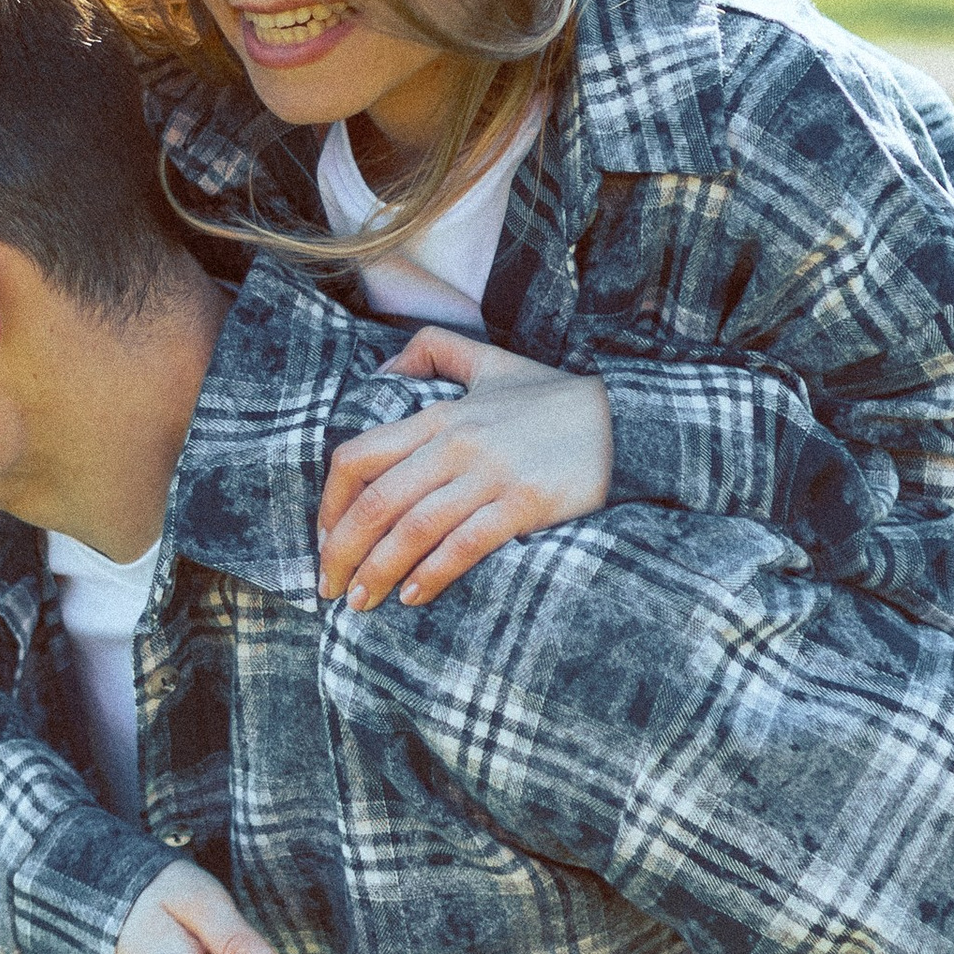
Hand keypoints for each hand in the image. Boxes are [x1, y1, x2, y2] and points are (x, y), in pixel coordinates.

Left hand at [317, 328, 613, 608]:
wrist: (629, 422)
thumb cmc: (557, 401)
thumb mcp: (493, 362)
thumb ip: (435, 351)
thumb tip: (383, 368)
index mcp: (441, 414)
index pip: (359, 456)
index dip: (330, 504)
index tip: (324, 539)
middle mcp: (457, 442)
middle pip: (377, 501)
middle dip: (342, 551)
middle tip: (329, 587)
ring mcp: (491, 474)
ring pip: (413, 529)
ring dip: (379, 571)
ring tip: (361, 602)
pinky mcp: (525, 503)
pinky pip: (464, 545)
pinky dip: (431, 575)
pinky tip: (413, 597)